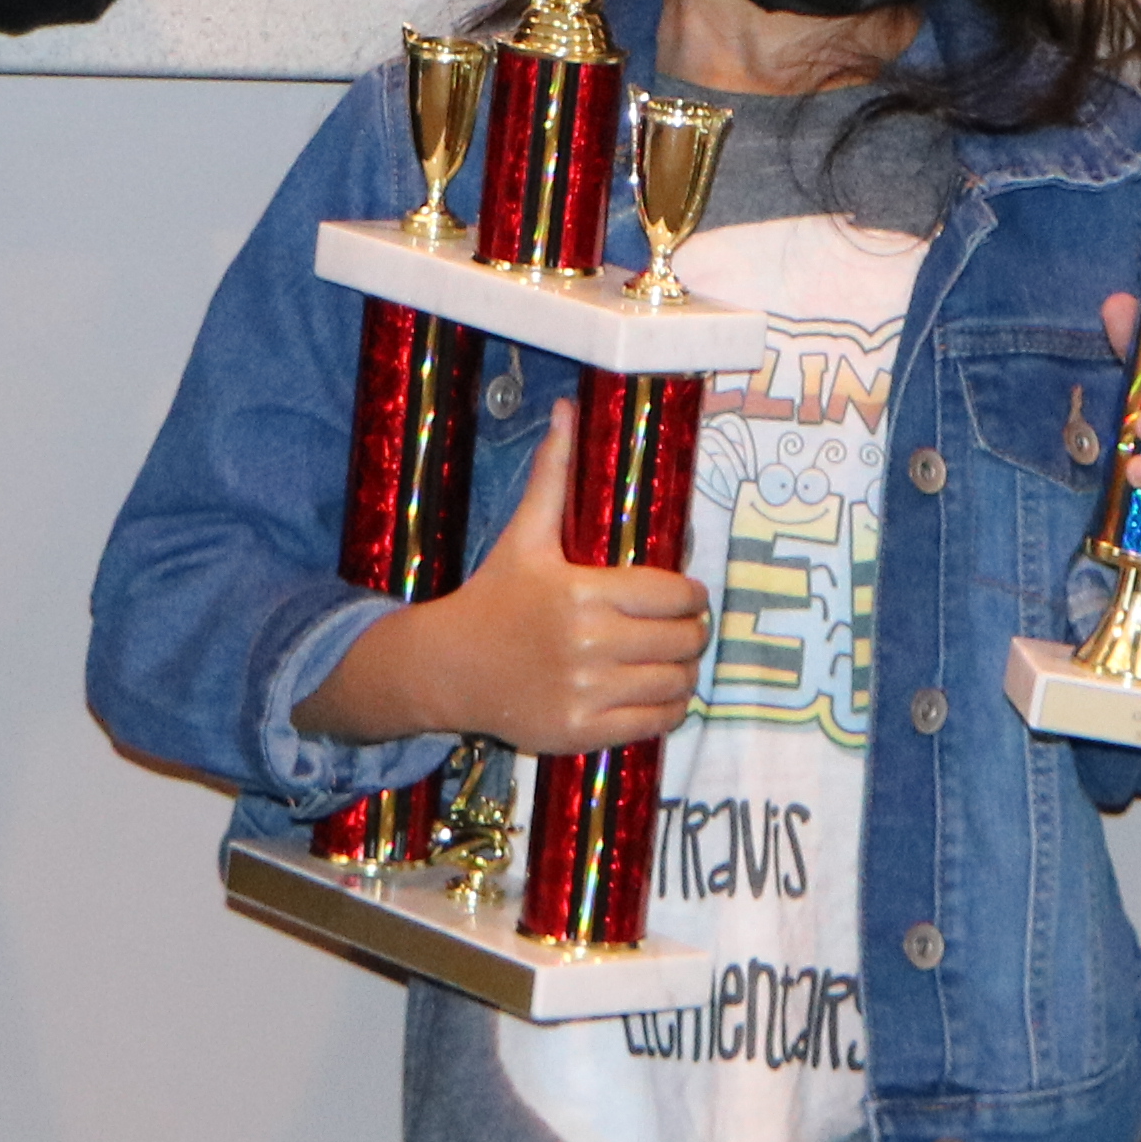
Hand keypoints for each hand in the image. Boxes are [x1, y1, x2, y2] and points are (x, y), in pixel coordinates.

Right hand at [297, 428, 709, 757]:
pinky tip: (656, 692)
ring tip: (672, 658)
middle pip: (683, 640)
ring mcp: (586, 693)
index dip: (691, 594)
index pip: (674, 595)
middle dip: (693, 631)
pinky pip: (656, 723)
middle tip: (684, 626)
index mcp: (583, 593)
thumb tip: (568, 409)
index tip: (686, 594)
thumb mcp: (524, 535)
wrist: (448, 667)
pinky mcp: (582, 731)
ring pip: (677, 683)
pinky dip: (668, 709)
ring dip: (684, 670)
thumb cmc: (494, 596)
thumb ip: (553, 476)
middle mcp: (589, 646)